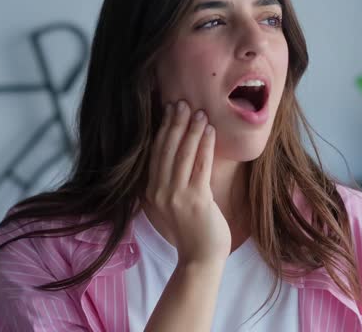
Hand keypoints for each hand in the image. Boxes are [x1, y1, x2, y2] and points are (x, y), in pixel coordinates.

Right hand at [144, 100, 230, 265]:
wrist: (200, 258)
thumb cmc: (191, 230)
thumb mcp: (172, 204)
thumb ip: (170, 182)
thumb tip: (178, 153)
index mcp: (151, 191)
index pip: (156, 153)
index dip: (163, 130)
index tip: (169, 110)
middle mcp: (160, 191)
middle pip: (167, 150)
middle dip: (175, 124)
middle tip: (182, 103)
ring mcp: (176, 196)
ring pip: (183, 155)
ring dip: (191, 130)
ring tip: (199, 112)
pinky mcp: (196, 199)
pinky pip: (200, 166)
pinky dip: (205, 146)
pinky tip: (210, 132)